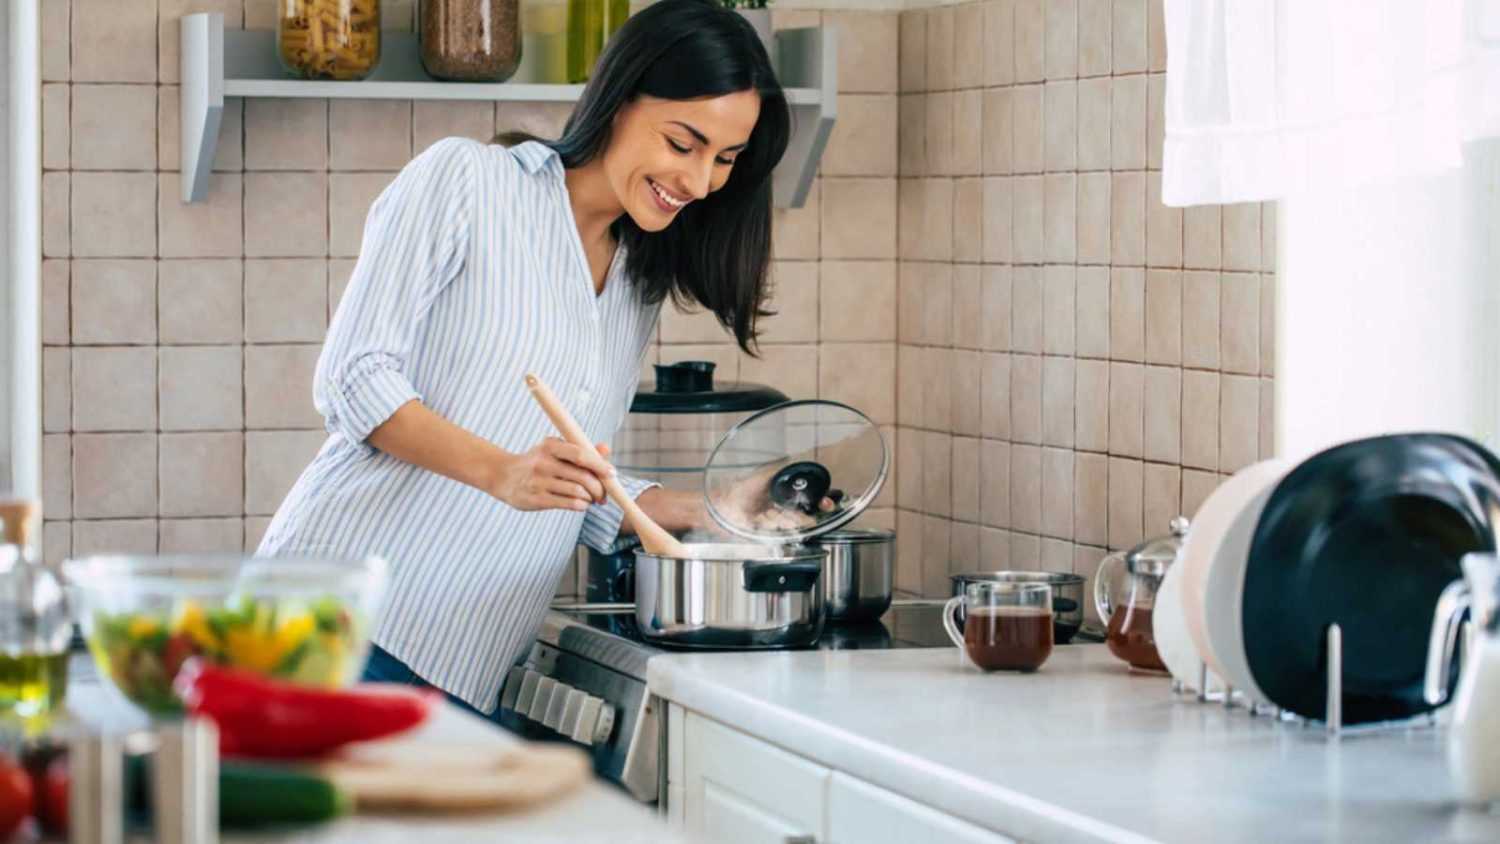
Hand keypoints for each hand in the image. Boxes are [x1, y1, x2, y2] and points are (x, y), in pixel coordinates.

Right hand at [490, 438, 614, 511]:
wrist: (503, 476)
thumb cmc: (536, 462)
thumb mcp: (554, 450)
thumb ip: (580, 449)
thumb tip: (605, 449)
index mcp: (550, 446)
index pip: (580, 454)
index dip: (599, 465)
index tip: (612, 474)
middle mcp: (543, 462)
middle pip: (582, 476)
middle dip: (599, 488)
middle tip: (603, 494)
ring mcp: (538, 481)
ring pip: (577, 492)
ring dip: (590, 498)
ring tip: (591, 499)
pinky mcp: (536, 499)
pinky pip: (567, 503)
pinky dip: (580, 505)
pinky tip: (582, 504)